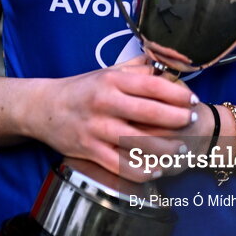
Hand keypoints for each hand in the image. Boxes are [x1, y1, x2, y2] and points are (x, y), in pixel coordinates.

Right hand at [17, 55, 208, 179]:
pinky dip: (141, 170)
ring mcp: (96, 129)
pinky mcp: (89, 151)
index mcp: (111, 80)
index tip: (192, 100)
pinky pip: (120, 165)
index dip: (177, 93)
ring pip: (138, 142)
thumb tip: (166, 64)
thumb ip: (136, 69)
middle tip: (192, 122)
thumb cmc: (82, 89)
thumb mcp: (107, 72)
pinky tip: (156, 170)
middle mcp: (104, 103)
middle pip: (149, 113)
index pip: (152, 85)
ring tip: (180, 149)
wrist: (43, 108)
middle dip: (177, 119)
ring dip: (165, 148)